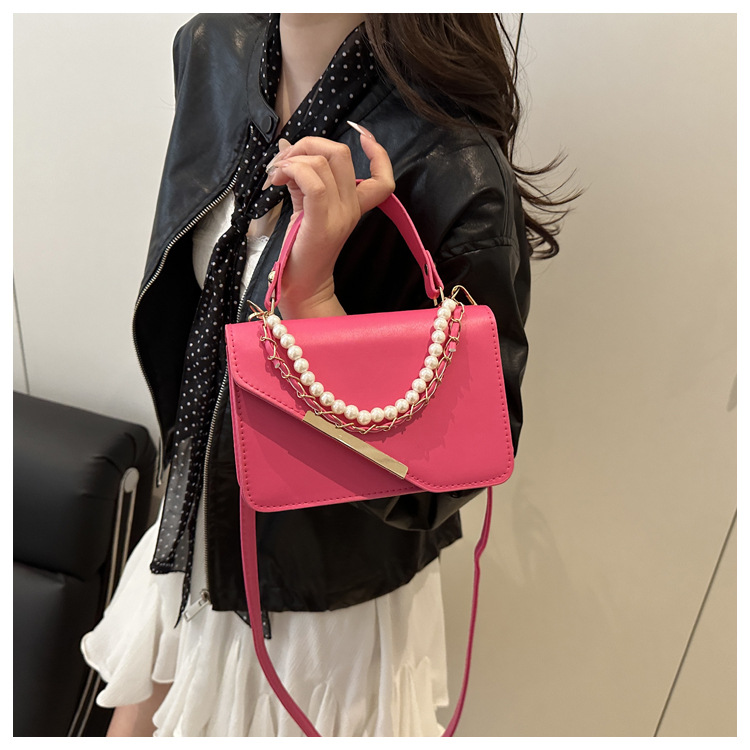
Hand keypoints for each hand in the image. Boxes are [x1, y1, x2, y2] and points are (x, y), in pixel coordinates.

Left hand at [263, 125, 394, 317]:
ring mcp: (339, 216)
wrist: (301, 285)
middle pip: (340, 153)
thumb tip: (286, 145)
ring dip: (291, 159)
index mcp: (353, 205)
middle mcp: (351, 208)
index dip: (378, 152)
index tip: (360, 134)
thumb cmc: (302, 248)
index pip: (383, 178)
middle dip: (308, 145)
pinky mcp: (322, 222)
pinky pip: (314, 182)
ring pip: (322, 162)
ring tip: (275, 176)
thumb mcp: (304, 206)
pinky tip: (277, 180)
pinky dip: (292, 171)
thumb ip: (301, 175)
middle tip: (284, 162)